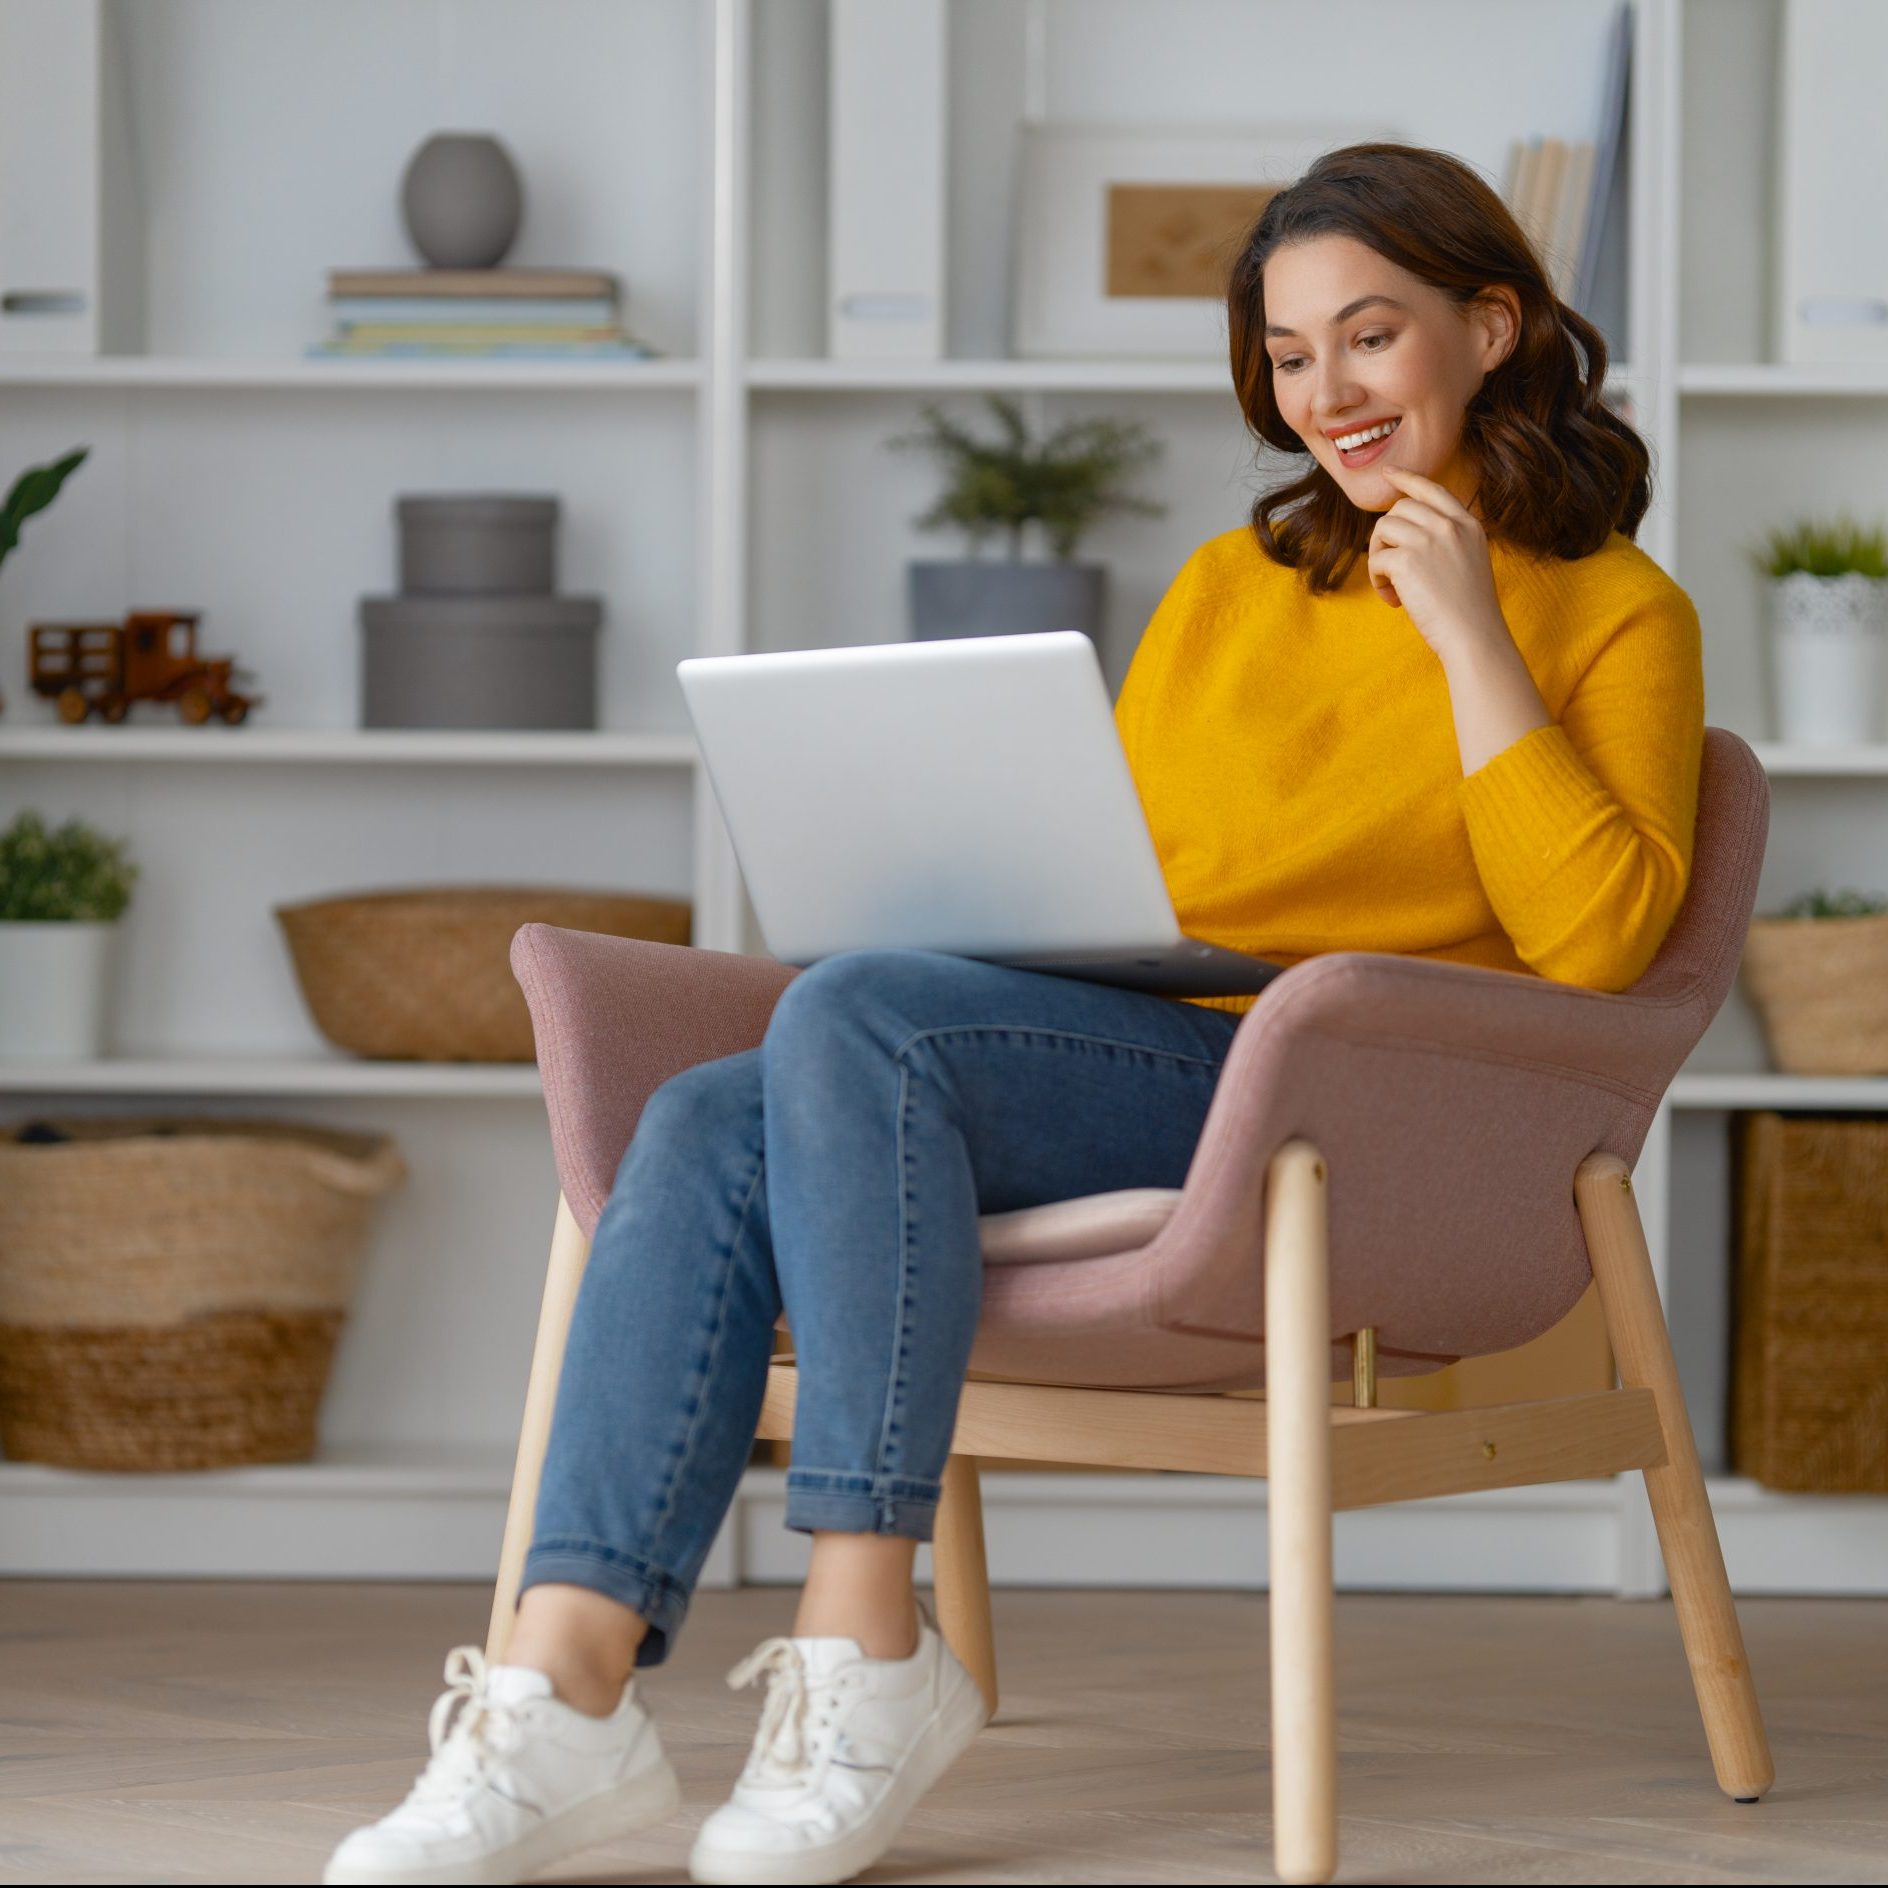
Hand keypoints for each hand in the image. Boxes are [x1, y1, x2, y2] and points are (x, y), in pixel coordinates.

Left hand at [1366, 466, 1508, 661]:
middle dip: (1387, 535)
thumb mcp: (1469, 560)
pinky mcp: (1407, 560)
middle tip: (1390, 568)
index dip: (1407, 478)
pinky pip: (1376, 560)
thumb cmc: (1469, 609)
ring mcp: (1428, 540)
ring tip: (1391, 585)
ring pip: (1383, 529)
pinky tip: (1393, 600)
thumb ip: (1447, 540)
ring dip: (1378, 557)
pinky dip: (1377, 581)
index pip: (1432, 489)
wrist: (1473, 635)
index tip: (1388, 474)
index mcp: (1467, 524)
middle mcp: (1448, 525)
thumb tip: (1405, 530)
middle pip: (1399, 508)